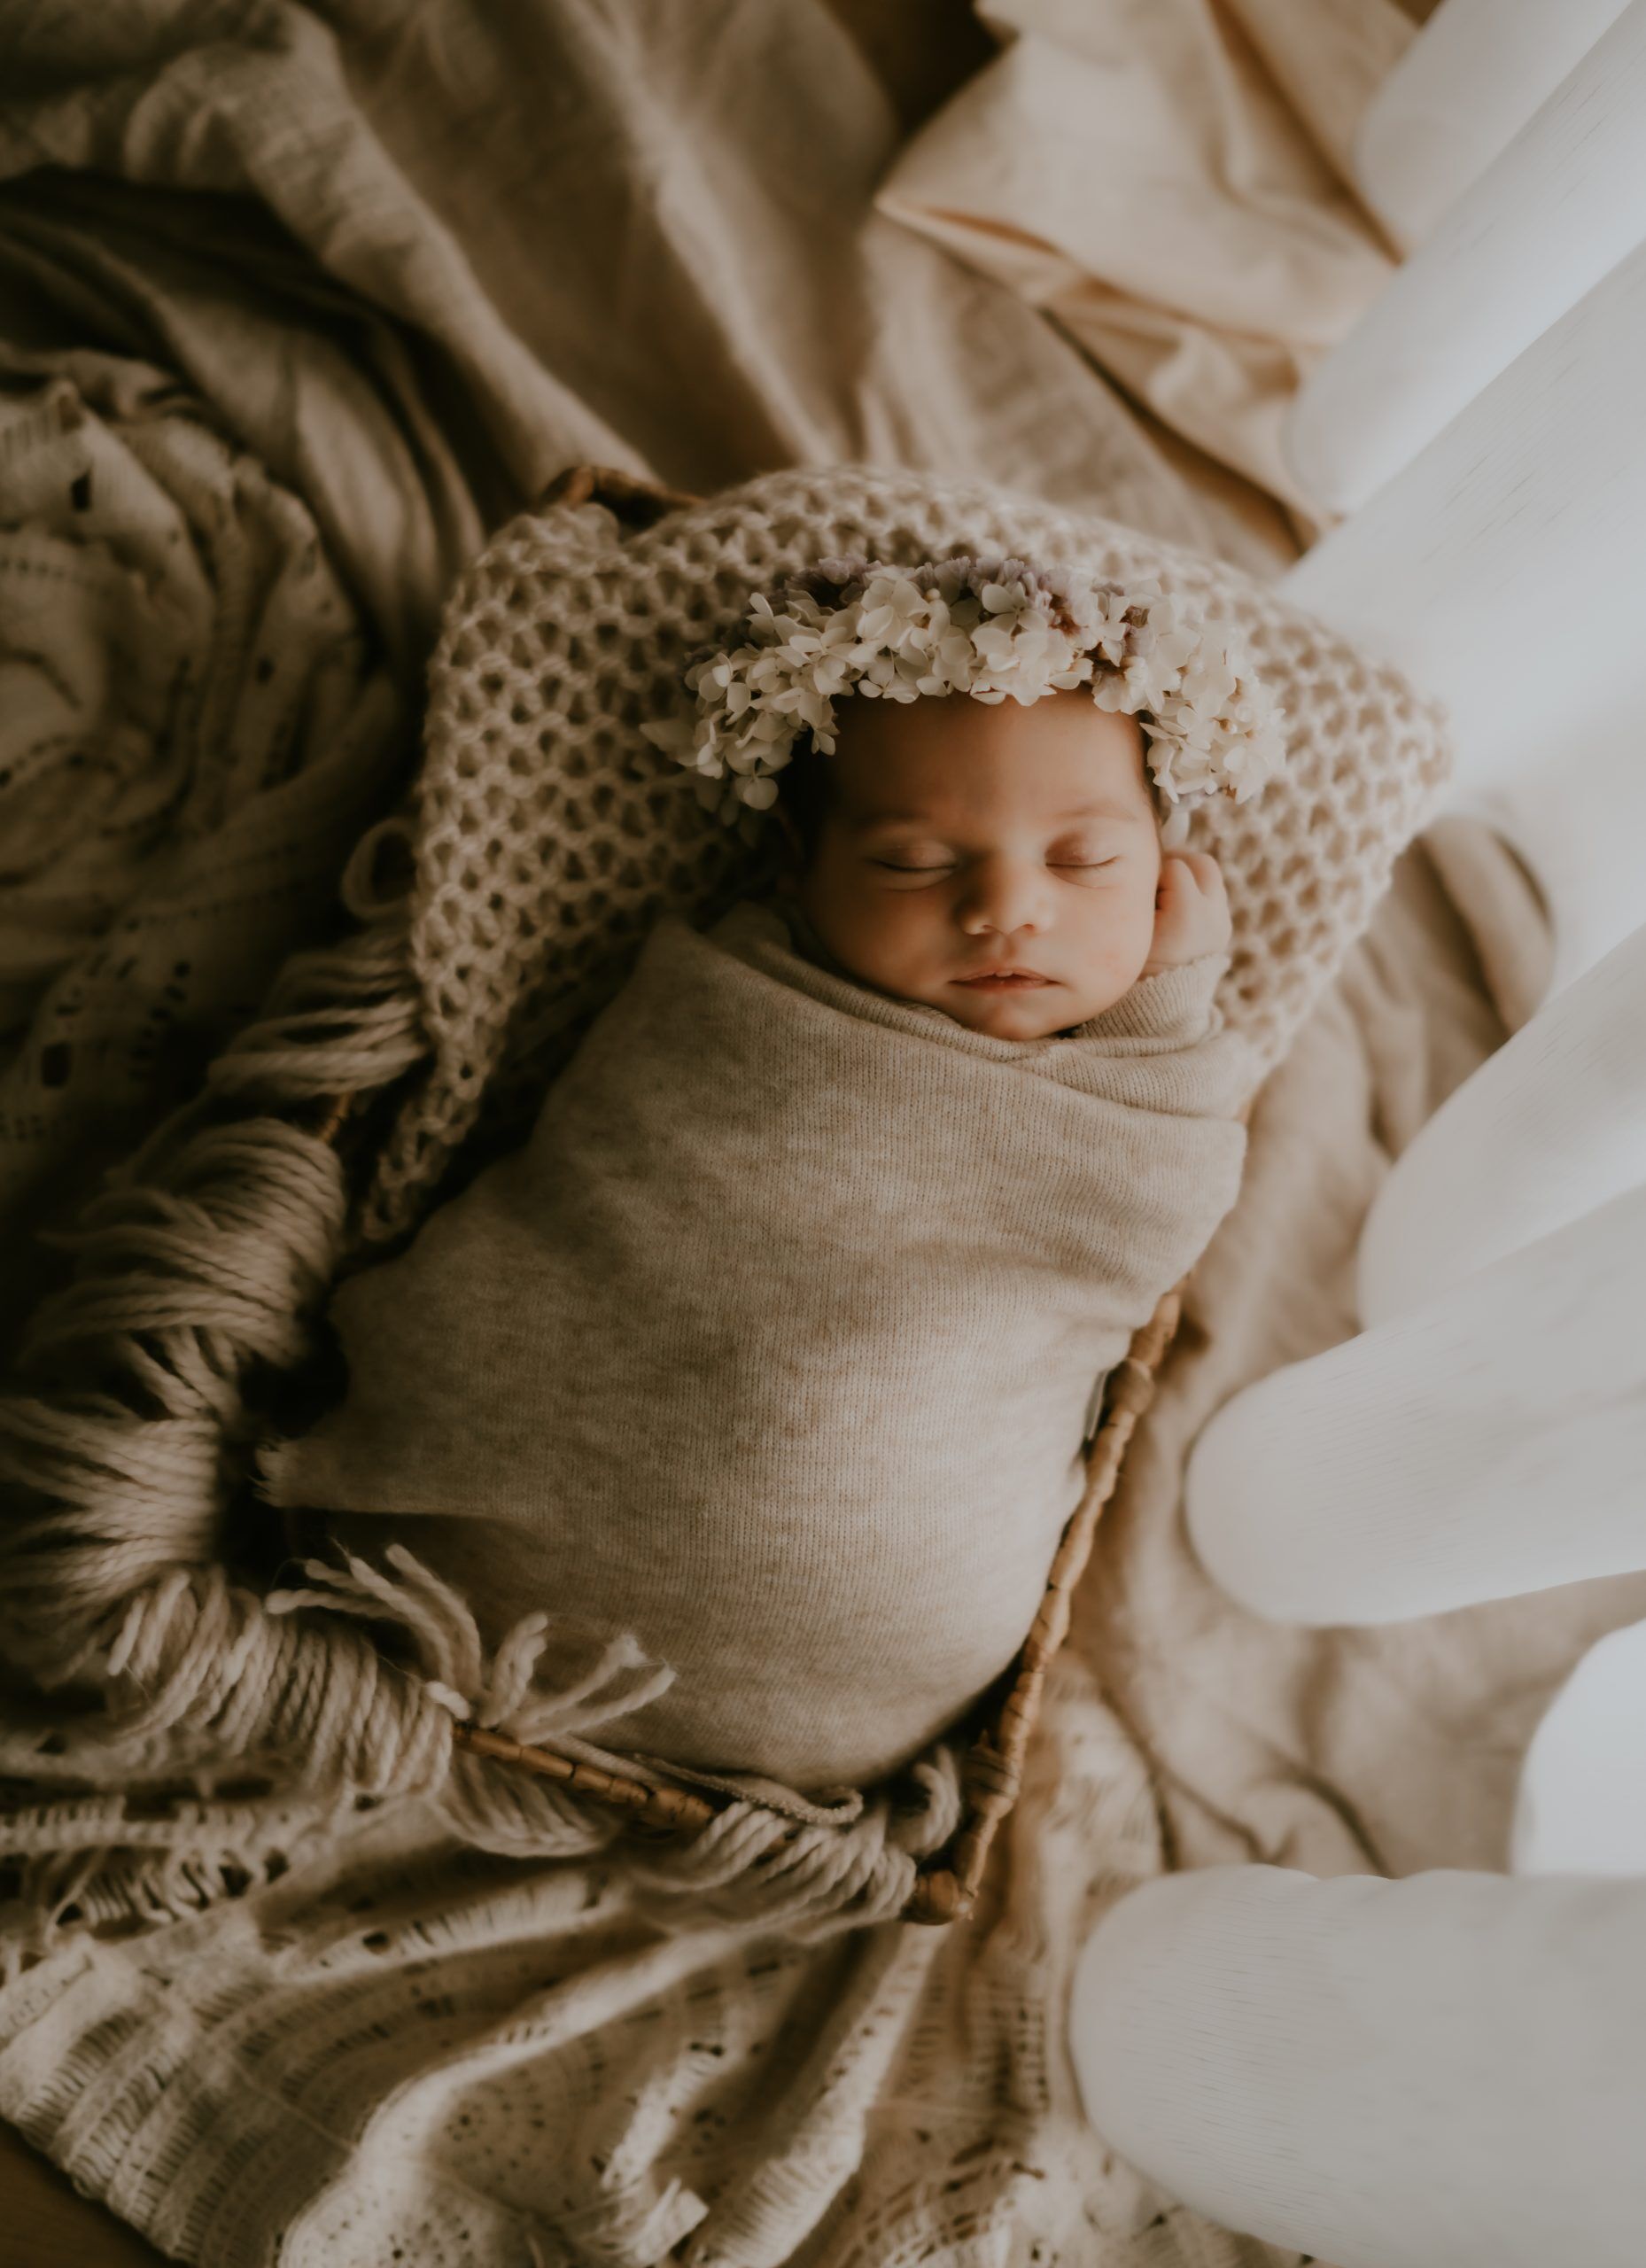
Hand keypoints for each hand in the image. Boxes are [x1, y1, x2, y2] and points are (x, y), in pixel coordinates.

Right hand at [1141, 851, 1230, 976]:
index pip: (1174, 865)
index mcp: (1189, 911)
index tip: (1141, 886)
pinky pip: (1213, 895)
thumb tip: (1144, 867)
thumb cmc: (1137, 966)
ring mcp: (1222, 920)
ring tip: (1164, 893)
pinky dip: (1195, 893)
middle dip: (1179, 861)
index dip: (1154, 870)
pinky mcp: (1224, 928)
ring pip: (1210, 877)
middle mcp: (1213, 913)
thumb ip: (1139, 894)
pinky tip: (1174, 909)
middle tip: (1156, 873)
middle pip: (1203, 863)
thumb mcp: (1132, 928)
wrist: (1164, 1002)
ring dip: (1188, 877)